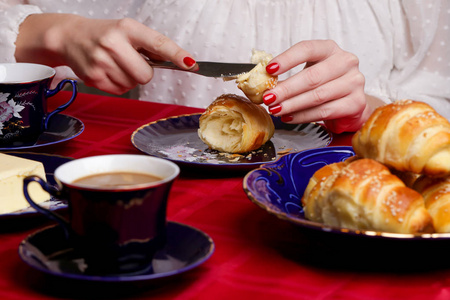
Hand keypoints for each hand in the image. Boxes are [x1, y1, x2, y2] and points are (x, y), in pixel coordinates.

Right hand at [15, 14, 196, 94]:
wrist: (70, 37)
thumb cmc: (105, 34)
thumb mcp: (128, 31)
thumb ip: (151, 46)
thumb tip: (179, 62)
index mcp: (127, 28)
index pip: (158, 43)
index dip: (176, 55)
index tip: (191, 64)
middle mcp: (113, 43)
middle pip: (146, 75)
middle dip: (142, 71)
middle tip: (130, 60)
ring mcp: (102, 62)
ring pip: (133, 84)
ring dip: (129, 78)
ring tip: (115, 63)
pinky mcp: (94, 78)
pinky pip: (120, 91)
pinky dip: (118, 84)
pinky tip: (107, 71)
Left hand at [262, 40, 371, 132]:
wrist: (350, 103)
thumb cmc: (325, 84)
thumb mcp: (309, 72)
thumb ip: (289, 75)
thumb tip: (263, 84)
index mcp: (330, 49)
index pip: (307, 49)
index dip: (287, 59)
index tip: (269, 70)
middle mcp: (345, 62)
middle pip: (312, 76)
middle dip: (286, 89)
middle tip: (268, 97)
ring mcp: (353, 82)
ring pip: (317, 96)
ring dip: (292, 105)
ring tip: (276, 109)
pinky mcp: (356, 103)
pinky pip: (324, 111)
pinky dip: (303, 116)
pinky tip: (289, 117)